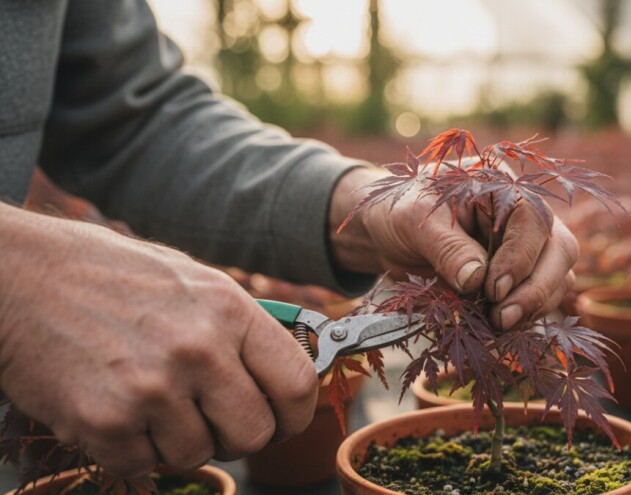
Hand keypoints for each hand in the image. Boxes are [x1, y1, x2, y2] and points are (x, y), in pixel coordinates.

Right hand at [0, 204, 317, 477]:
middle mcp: (198, 350)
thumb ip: (240, 327)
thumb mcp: (193, 281)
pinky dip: (132, 446)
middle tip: (211, 418)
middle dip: (237, 435)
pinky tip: (116, 407)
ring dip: (179, 438)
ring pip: (198, 454)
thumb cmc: (112, 276)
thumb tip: (282, 369)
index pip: (297, 383)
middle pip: (255, 433)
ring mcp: (152, 389)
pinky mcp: (105, 422)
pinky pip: (144, 463)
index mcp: (229, 310)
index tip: (284, 422)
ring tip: (150, 399)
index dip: (297, 414)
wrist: (22, 278)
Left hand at [330, 168, 577, 330]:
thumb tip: (475, 281)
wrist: (389, 232)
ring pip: (557, 279)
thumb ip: (447, 247)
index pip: (533, 219)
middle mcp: (524, 217)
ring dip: (533, 308)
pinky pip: (539, 301)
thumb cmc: (402, 211)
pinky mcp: (519, 279)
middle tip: (501, 318)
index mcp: (503, 186)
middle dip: (536, 289)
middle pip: (560, 251)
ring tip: (495, 325)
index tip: (493, 288)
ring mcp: (526, 248)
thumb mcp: (415, 220)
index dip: (520, 257)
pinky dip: (524, 318)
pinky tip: (495, 328)